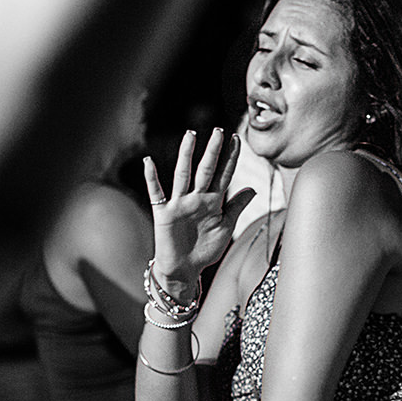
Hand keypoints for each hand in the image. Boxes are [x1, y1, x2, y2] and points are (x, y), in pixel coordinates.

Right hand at [143, 128, 256, 295]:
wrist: (185, 269)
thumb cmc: (206, 249)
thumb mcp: (226, 227)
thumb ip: (236, 207)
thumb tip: (253, 189)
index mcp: (213, 201)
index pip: (224, 174)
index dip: (230, 157)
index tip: (237, 138)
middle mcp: (196, 198)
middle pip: (206, 170)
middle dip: (213, 151)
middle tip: (219, 131)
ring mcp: (180, 204)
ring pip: (184, 175)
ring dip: (186, 155)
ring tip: (191, 135)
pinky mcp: (164, 214)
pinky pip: (156, 193)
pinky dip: (151, 178)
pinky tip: (149, 161)